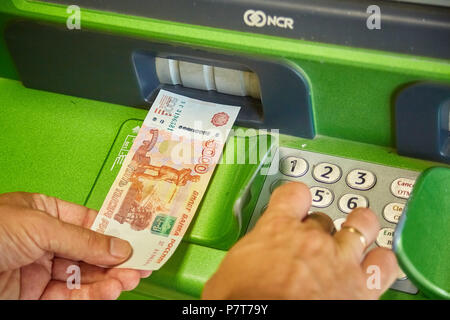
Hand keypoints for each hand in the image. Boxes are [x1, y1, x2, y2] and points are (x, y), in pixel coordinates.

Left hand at [0, 192, 150, 298]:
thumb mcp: (39, 226)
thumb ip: (83, 239)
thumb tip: (119, 246)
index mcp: (45, 212)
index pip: (90, 222)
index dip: (116, 231)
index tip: (140, 239)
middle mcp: (45, 241)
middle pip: (91, 251)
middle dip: (116, 258)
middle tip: (142, 264)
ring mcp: (40, 270)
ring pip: (83, 276)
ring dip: (109, 279)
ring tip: (130, 279)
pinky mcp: (34, 296)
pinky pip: (69, 295)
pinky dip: (91, 295)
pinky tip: (108, 291)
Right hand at [202, 182, 397, 298]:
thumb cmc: (243, 302)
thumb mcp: (227, 276)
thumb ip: (243, 260)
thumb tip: (241, 270)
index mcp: (276, 231)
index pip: (293, 194)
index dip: (295, 197)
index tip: (295, 203)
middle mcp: (311, 239)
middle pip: (323, 218)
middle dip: (319, 228)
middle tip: (313, 242)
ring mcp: (340, 260)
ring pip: (362, 226)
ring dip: (359, 228)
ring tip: (356, 234)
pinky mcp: (361, 287)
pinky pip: (384, 263)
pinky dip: (382, 262)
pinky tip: (376, 265)